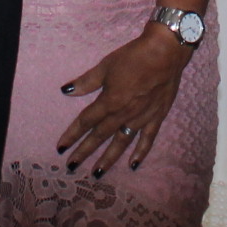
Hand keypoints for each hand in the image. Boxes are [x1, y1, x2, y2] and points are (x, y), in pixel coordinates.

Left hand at [56, 26, 192, 177]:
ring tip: (96, 173)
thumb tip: (66, 91)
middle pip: (100, 136)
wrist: (165, 52)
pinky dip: (140, 153)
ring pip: (121, 142)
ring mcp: (141, 118)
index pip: (86, 121)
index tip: (60, 147)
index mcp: (109, 101)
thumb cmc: (134, 56)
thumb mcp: (106, 65)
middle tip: (71, 166)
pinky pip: (147, 139)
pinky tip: (133, 165)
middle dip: (84, 151)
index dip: (72, 134)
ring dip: (108, 158)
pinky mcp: (156, 117)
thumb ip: (87, 81)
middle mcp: (123, 114)